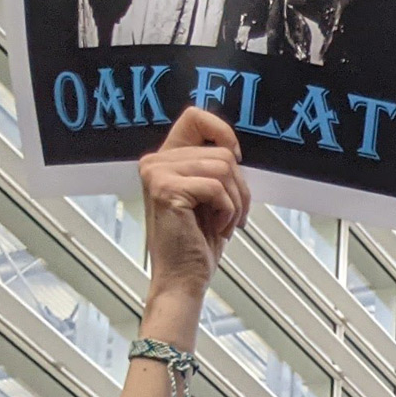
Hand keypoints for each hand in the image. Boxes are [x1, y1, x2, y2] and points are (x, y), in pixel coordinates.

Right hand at [138, 107, 248, 300]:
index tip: (237, 159)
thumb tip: (234, 149)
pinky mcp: (166, 189)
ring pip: (223, 168)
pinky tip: (216, 230)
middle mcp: (155, 162)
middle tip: (233, 216)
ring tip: (223, 224)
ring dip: (236, 202)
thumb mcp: (209, 198)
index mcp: (165, 160)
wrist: (182, 279)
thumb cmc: (197, 244)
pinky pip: (217, 187)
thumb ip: (213, 168)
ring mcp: (157, 173)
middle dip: (240, 188)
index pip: (195, 117)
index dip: (223, 132)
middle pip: (221, 151)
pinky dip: (228, 212)